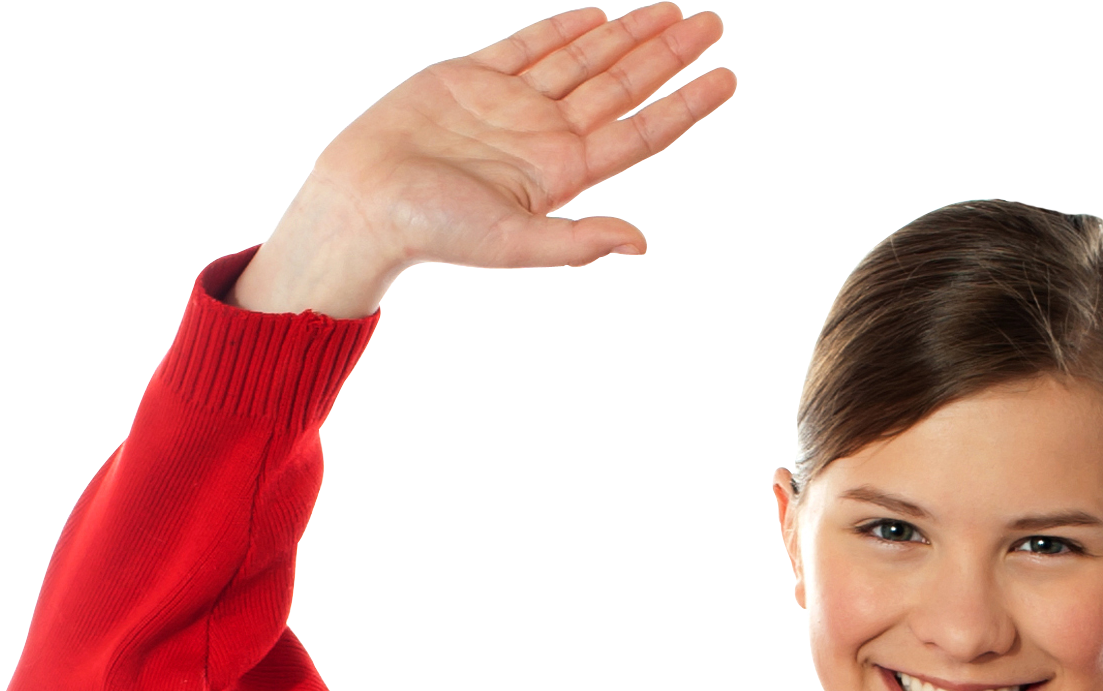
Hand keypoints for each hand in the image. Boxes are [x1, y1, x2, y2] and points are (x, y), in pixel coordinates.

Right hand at [233, 6, 735, 317]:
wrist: (364, 200)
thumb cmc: (433, 231)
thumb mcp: (512, 242)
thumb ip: (577, 242)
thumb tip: (640, 244)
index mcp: (561, 175)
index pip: (639, 133)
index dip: (685, 105)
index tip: (726, 78)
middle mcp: (544, 136)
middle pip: (621, 86)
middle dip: (668, 54)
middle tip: (712, 22)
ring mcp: (510, 105)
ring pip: (584, 59)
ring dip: (627, 35)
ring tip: (670, 11)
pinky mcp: (471, 77)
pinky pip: (528, 45)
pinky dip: (562, 29)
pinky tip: (596, 16)